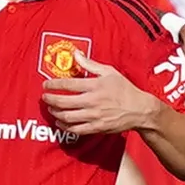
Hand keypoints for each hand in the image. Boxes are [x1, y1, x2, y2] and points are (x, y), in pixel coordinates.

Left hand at [41, 51, 157, 135]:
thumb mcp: (109, 72)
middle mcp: (92, 102)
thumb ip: (90, 64)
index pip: (67, 85)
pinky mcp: (96, 128)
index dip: (53, 85)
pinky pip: (76, 129)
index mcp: (94, 86)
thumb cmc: (124, 89)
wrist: (139, 110)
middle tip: (44, 97)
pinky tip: (60, 122)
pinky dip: (64, 127)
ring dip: (55, 113)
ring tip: (51, 109)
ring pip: (67, 117)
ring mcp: (94, 116)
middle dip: (50, 100)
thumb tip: (75, 54)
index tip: (46, 85)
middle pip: (63, 102)